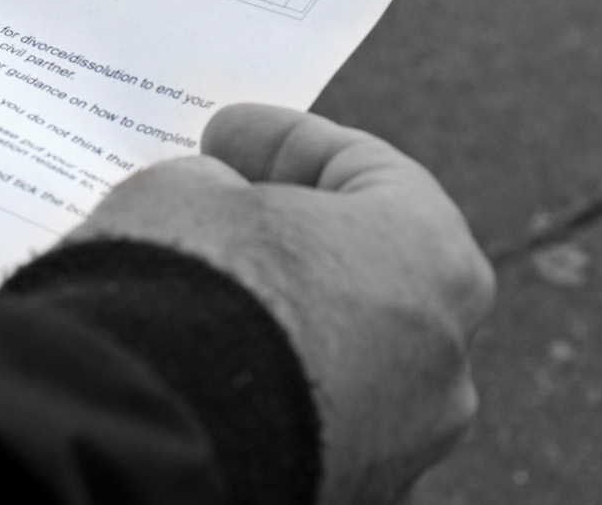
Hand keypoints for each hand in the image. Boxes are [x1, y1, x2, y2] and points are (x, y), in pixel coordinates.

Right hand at [69, 104, 492, 504]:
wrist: (157, 431)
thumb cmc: (190, 288)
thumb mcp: (184, 189)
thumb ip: (218, 185)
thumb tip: (219, 203)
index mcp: (432, 257)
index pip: (367, 169)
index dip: (284, 138)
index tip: (224, 133)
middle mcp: (445, 357)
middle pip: (370, 268)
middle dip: (297, 234)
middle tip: (224, 202)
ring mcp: (405, 442)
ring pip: (346, 356)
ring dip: (286, 318)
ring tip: (202, 289)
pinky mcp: (349, 492)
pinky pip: (312, 418)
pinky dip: (269, 385)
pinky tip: (204, 360)